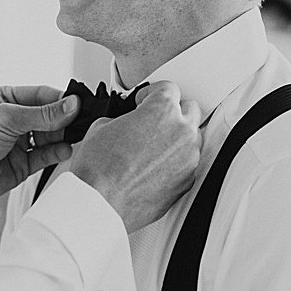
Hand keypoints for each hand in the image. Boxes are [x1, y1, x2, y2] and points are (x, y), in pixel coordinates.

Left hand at [0, 85, 81, 212]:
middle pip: (48, 116)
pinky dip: (57, 153)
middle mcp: (12, 120)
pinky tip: (64, 149)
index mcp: (4, 99)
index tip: (78, 104)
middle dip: (64, 120)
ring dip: (62, 136)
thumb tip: (71, 104)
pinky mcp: (22, 165)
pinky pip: (45, 156)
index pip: (40, 95)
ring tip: (74, 136)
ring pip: (49, 136)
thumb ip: (41, 114)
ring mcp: (17, 143)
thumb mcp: (5, 119)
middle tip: (80, 122)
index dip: (60, 99)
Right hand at [69, 81, 201, 232]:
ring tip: (151, 147)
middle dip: (171, 113)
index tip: (144, 102)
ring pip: (191, 138)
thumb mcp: (102, 126)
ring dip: (175, 138)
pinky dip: (174, 163)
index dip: (151, 93)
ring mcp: (188, 159)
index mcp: (163, 110)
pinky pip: (186, 163)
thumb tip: (128, 122)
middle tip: (151, 121)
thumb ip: (126, 117)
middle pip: (188, 110)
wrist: (100, 202)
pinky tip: (152, 167)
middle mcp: (182, 132)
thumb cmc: (99, 169)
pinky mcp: (186, 182)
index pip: (169, 88)